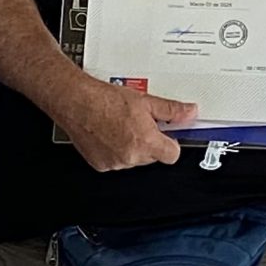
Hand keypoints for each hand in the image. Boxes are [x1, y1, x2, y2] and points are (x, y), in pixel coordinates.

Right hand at [61, 82, 197, 171]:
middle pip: (152, 156)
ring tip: (120, 125)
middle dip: (150, 141)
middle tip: (139, 123)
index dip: (171, 143)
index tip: (167, 133)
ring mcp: (115, 163)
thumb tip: (189, 112)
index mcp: (146, 142)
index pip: (172, 155)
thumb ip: (171, 110)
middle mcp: (132, 157)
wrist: (76, 102)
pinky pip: (116, 161)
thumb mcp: (145, 101)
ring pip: (134, 159)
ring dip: (131, 146)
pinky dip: (115, 150)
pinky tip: (108, 133)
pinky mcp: (101, 164)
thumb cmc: (105, 100)